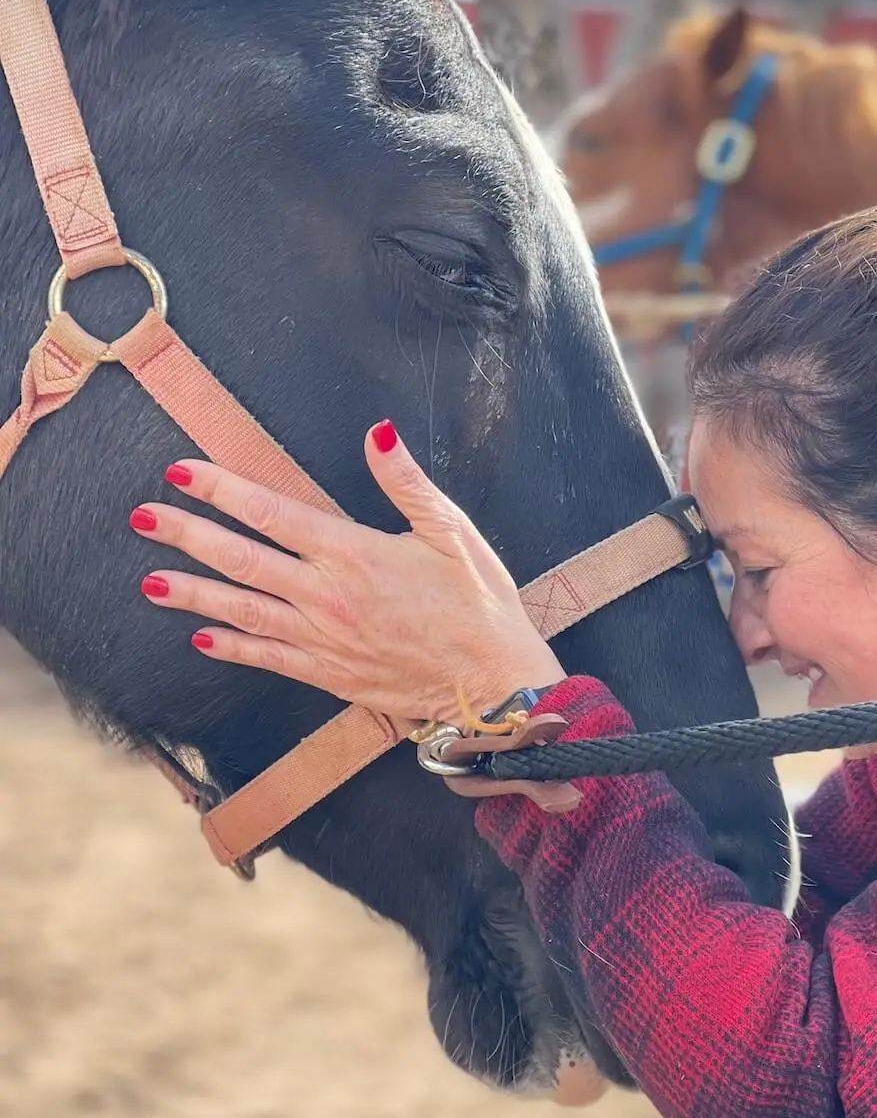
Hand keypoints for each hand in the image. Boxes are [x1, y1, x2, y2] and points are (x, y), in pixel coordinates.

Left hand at [131, 421, 564, 723]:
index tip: (182, 473)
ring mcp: (322, 639)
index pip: (270, 512)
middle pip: (240, 559)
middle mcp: (326, 596)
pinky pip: (267, 657)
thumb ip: (407, 481)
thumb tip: (378, 432)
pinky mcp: (328, 673)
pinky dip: (232, 648)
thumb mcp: (452, 531)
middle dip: (186, 535)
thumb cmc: (480, 605)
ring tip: (151, 582)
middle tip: (143, 518)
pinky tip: (201, 639)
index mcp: (353, 553)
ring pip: (242, 611)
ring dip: (193, 594)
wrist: (493, 684)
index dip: (221, 490)